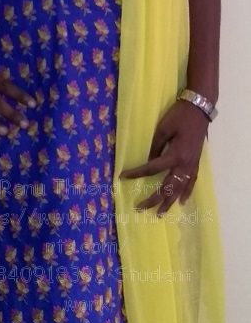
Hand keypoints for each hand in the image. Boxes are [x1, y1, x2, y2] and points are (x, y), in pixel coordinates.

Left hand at [119, 99, 208, 215]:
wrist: (200, 108)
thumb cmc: (179, 116)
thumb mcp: (163, 129)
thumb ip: (155, 147)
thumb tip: (148, 161)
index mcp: (174, 155)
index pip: (152, 168)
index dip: (136, 173)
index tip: (122, 177)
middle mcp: (184, 164)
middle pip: (167, 186)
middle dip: (154, 199)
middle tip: (140, 208)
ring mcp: (192, 165)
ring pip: (180, 188)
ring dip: (170, 202)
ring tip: (160, 213)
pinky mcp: (196, 162)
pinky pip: (192, 182)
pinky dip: (187, 192)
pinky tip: (182, 202)